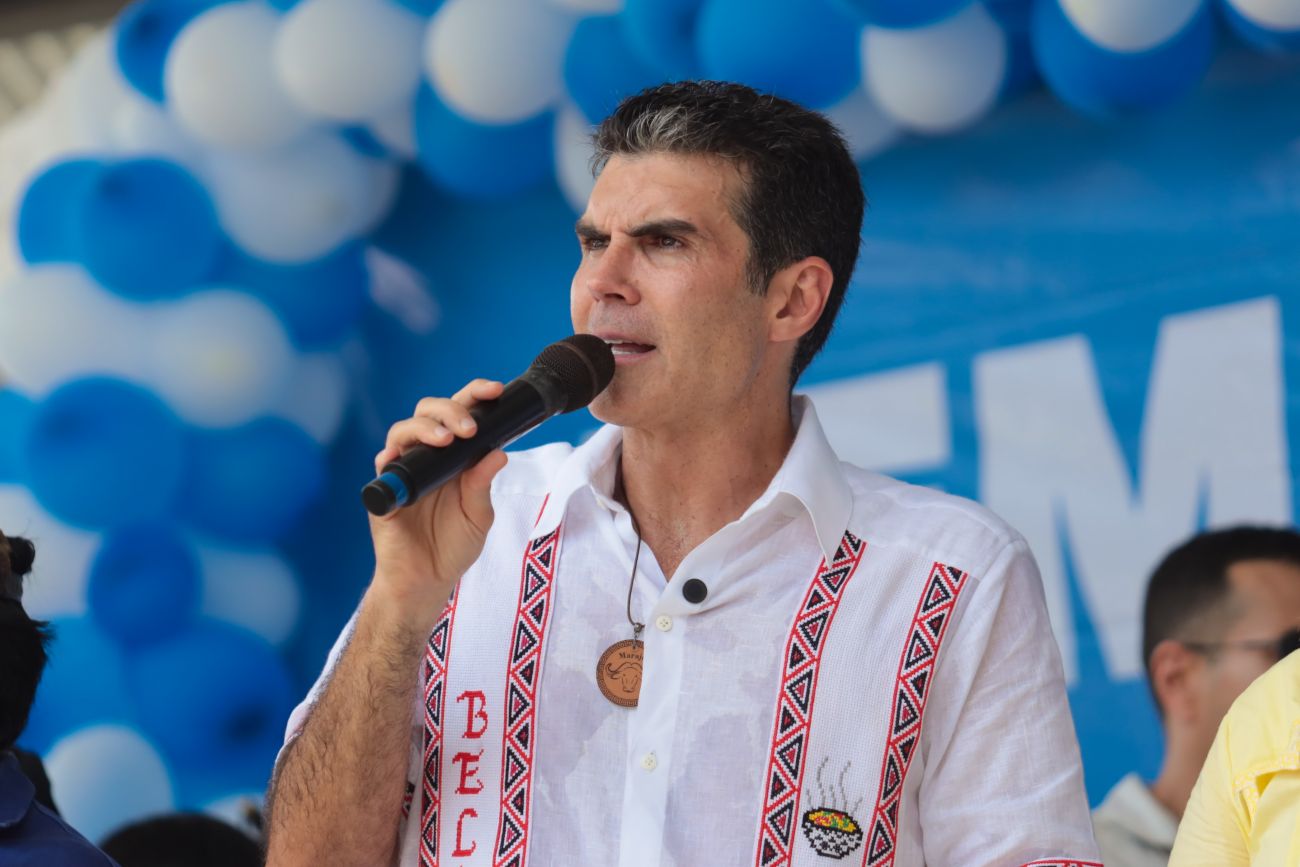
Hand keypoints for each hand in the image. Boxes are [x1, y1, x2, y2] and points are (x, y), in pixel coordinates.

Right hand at [368, 379, 507, 620]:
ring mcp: (404, 470)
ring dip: (425, 428)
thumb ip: (483, 484)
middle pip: (429, 412)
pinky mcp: (385, 490)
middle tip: (469, 427)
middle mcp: (428, 456)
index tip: (495, 391)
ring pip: (404, 430)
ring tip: (446, 439)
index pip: (462, 414)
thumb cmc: (453, 546)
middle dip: (450, 409)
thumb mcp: (478, 515)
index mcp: (455, 456)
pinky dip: (392, 455)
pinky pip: (383, 465)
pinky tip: (401, 457)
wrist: (426, 581)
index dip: (475, 396)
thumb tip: (498, 452)